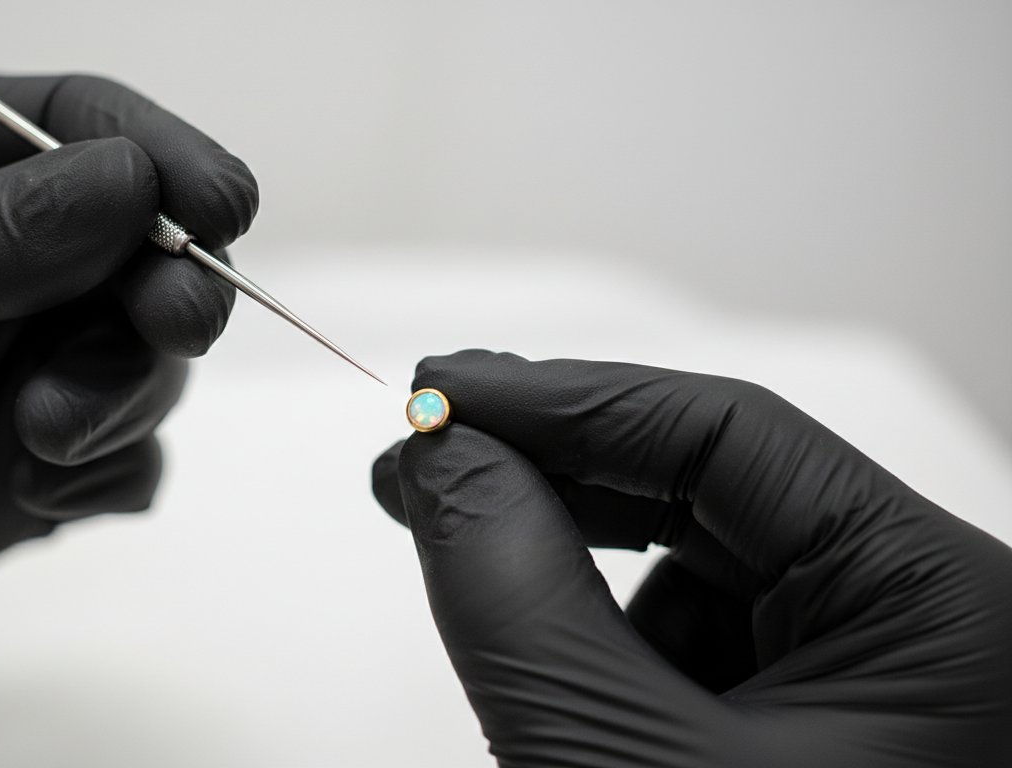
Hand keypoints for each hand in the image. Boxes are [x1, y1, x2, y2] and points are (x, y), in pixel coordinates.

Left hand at [0, 75, 255, 679]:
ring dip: (123, 394)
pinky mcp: (27, 470)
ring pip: (148, 360)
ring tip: (39, 438)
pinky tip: (27, 495)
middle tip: (173, 325)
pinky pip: (126, 461)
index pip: (80, 129)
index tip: (217, 207)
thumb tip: (132, 186)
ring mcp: (18, 369)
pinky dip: (108, 474)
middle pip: (145, 248)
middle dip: (172, 284)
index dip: (162, 157)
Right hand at [372, 350, 1011, 766]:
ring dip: (578, 572)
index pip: (728, 433)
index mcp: (939, 609)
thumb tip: (446, 457)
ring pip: (700, 565)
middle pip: (715, 486)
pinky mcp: (826, 722)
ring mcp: (881, 677)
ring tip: (488, 605)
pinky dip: (615, 645)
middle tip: (423, 461)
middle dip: (557, 475)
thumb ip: (518, 593)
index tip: (440, 389)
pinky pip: (704, 640)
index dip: (564, 398)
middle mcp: (928, 625)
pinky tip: (568, 690)